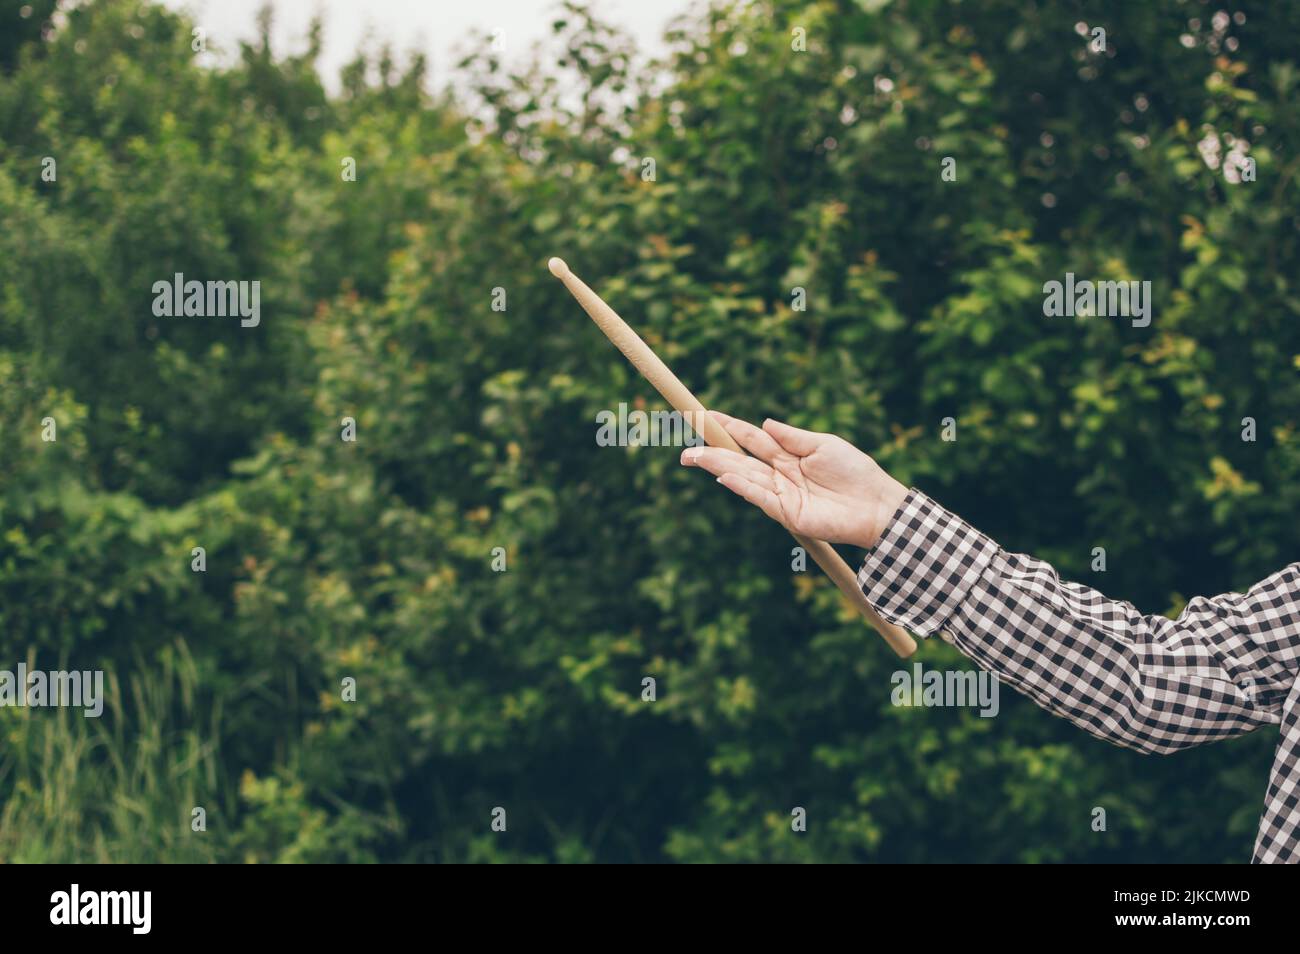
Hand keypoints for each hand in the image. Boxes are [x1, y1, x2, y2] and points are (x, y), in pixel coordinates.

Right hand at [680, 411, 908, 549]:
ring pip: (743, 477)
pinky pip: (760, 497)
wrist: (876, 505)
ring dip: (717, 466)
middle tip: (683, 448)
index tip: (704, 416)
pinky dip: (741, 486)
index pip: (751, 438)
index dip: (729, 427)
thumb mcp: (823, 444)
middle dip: (711, 452)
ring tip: (693, 457)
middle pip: (739, 459)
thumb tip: (765, 423)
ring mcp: (781, 494)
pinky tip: (723, 475)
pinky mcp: (788, 513)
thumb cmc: (855, 472)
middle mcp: (779, 474)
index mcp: (788, 455)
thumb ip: (792, 436)